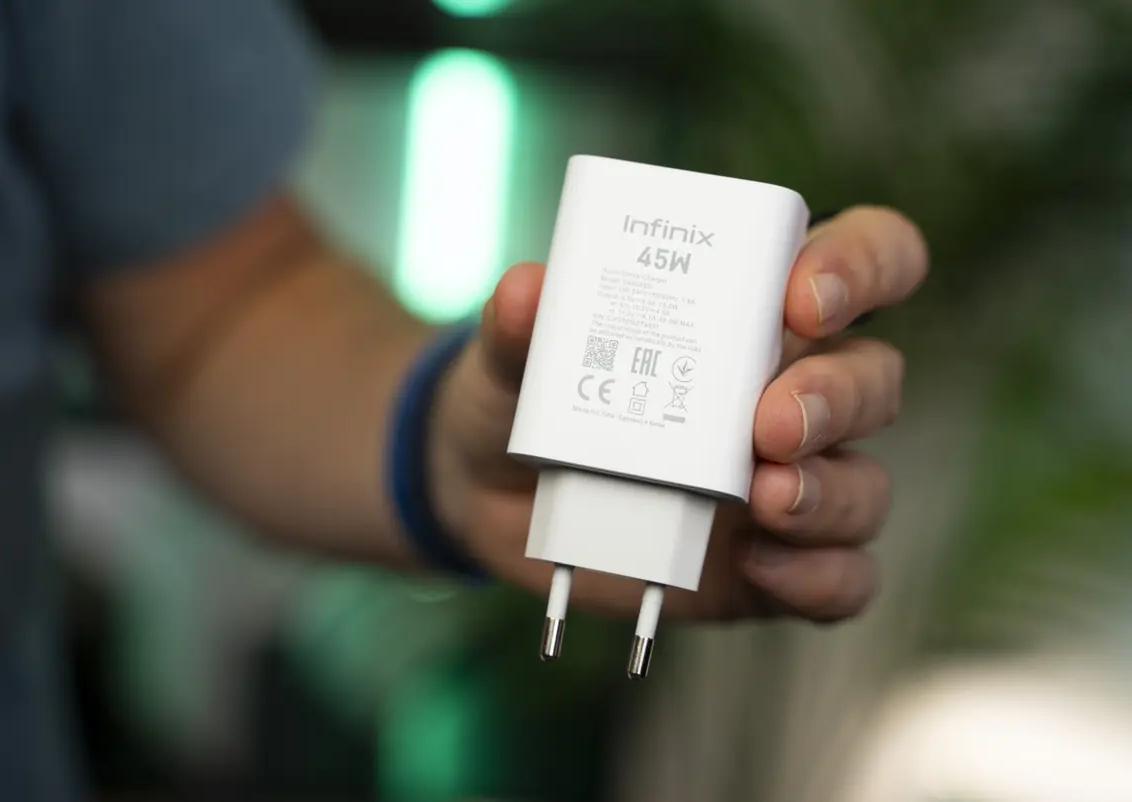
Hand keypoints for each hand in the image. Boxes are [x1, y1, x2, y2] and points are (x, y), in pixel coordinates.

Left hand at [430, 206, 927, 622]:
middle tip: (768, 422)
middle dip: (835, 397)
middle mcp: (793, 391)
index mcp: (755, 311)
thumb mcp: (515, 354)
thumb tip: (527, 292)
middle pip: (873, 378)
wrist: (492, 497)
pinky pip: (840, 577)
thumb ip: (523, 325)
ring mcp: (790, 481)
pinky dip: (818, 576)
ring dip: (830, 492)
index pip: (863, 258)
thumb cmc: (529, 396)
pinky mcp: (775, 564)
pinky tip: (761, 566)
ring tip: (765, 501)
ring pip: (865, 483)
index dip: (859, 265)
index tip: (802, 298)